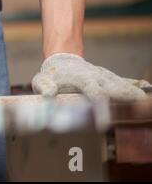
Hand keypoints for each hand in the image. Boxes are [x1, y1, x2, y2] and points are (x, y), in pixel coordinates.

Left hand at [32, 53, 149, 100]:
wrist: (62, 60)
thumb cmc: (51, 75)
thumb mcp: (41, 80)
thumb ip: (44, 86)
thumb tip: (48, 95)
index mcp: (82, 80)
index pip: (95, 94)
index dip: (101, 108)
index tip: (105, 123)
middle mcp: (97, 77)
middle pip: (115, 88)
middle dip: (126, 99)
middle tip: (139, 108)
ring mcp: (105, 77)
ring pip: (122, 85)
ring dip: (134, 94)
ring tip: (145, 103)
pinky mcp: (109, 78)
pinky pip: (125, 82)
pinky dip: (136, 86)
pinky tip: (147, 89)